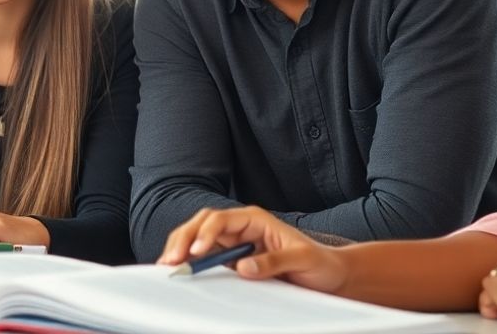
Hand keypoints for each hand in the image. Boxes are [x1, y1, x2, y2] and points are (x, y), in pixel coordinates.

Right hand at [157, 205, 346, 293]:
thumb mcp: (303, 259)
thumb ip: (274, 261)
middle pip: (202, 225)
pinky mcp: (232, 259)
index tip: (196, 252)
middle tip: (170, 260)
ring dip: (181, 249)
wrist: (329, 276)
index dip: (205, 234)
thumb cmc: (320, 263)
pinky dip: (190, 261)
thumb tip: (243, 267)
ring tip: (167, 264)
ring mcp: (234, 243)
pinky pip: (205, 256)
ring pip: (197, 238)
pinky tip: (181, 270)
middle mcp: (241, 228)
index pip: (221, 220)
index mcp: (255, 219)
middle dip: (183, 239)